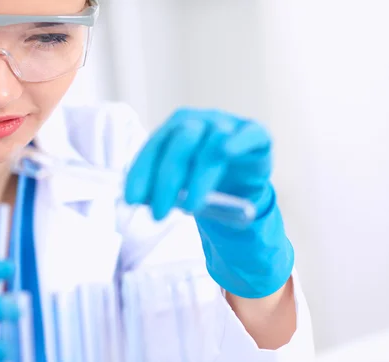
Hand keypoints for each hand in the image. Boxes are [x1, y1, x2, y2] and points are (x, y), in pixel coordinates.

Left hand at [124, 108, 293, 297]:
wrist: (242, 181)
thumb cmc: (203, 179)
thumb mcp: (179, 184)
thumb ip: (160, 187)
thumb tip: (137, 200)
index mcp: (174, 128)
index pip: (154, 147)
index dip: (141, 173)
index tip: (132, 200)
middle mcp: (200, 121)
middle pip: (180, 144)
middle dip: (166, 181)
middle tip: (158, 213)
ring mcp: (228, 125)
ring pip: (211, 146)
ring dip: (198, 179)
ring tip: (189, 208)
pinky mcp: (256, 134)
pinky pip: (248, 135)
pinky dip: (237, 142)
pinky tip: (226, 152)